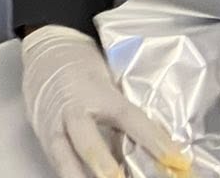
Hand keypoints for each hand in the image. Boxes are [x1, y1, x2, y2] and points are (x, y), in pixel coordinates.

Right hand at [21, 25, 184, 177]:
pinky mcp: (41, 136)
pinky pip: (56, 160)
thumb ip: (133, 119)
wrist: (47, 53)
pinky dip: (70, 175)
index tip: (177, 162)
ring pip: (61, 154)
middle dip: (100, 161)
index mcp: (97, 91)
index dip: (153, 140)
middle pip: (85, 137)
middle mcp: (73, 109)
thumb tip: (168, 154)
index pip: (127, 116)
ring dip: (78, 176)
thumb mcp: (112, 86)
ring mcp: (52, 123)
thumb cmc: (87, 71)